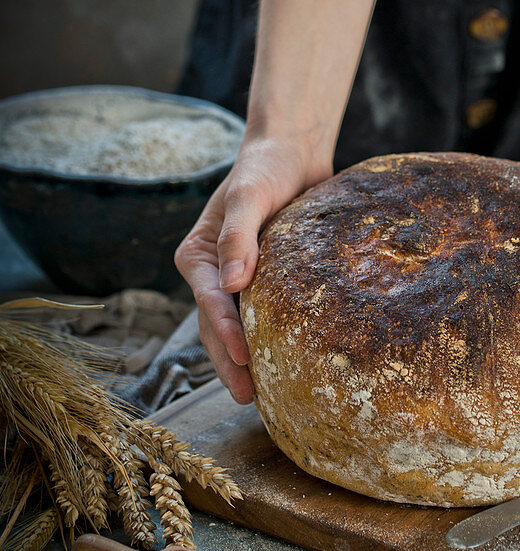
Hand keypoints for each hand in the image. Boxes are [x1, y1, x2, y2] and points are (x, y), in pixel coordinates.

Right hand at [175, 133, 331, 403]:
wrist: (292, 153)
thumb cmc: (265, 168)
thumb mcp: (249, 196)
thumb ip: (238, 236)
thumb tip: (232, 284)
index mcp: (197, 255)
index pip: (210, 301)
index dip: (225, 333)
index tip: (244, 359)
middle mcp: (212, 272)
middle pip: (216, 325)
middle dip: (230, 362)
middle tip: (248, 397)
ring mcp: (236, 279)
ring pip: (236, 327)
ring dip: (244, 360)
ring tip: (261, 394)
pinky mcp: (263, 281)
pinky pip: (261, 316)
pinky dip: (267, 339)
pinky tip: (284, 363)